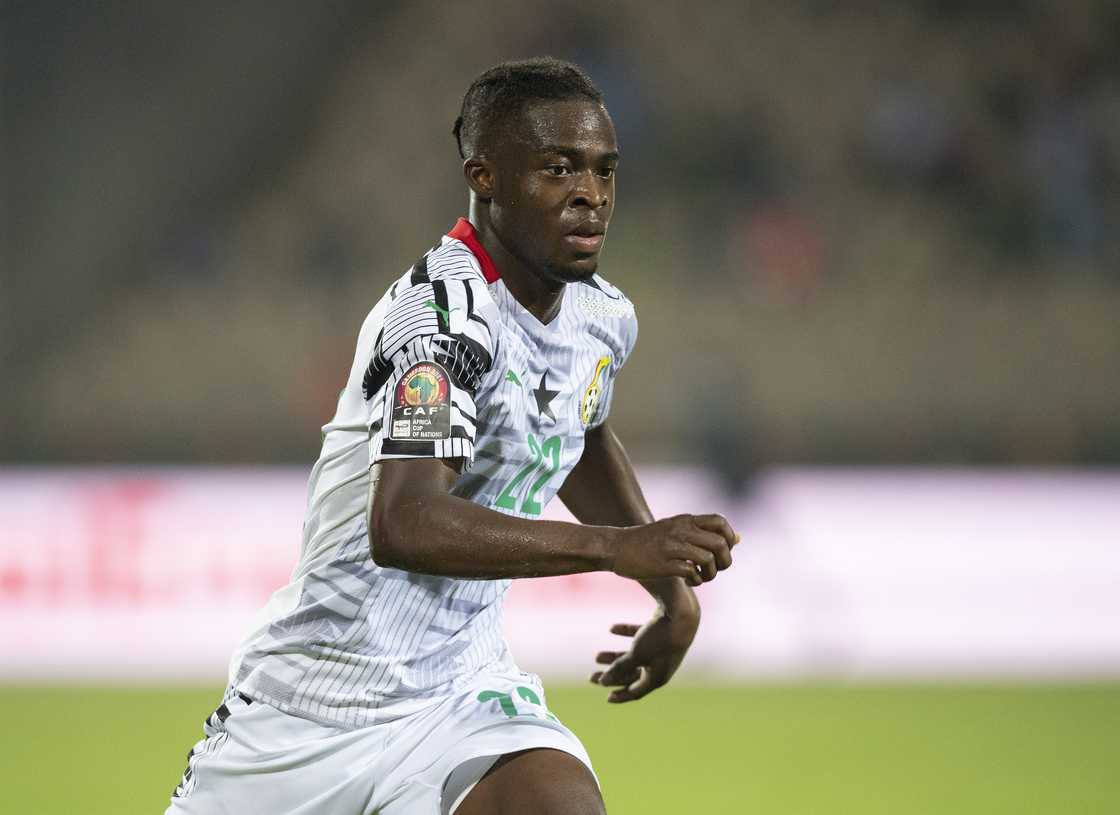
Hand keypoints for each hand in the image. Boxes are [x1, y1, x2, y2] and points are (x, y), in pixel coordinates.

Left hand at [589, 604, 700, 702]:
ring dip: (615, 657)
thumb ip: (620, 668)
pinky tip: (612, 628)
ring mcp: (661, 650)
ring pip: (634, 657)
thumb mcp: (637, 655)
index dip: (621, 696)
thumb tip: (602, 682)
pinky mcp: (661, 633)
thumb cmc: (660, 638)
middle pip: (631, 675)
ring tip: (596, 656)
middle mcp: (660, 666)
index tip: (607, 698)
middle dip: (611, 676)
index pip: (636, 692)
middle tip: (591, 677)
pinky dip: (626, 634)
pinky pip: (640, 637)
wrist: (682, 612)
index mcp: (657, 677)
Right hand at [607, 514, 737, 585]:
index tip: (721, 551)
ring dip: (711, 573)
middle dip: (725, 561)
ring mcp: (672, 546)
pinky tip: (688, 581)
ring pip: (709, 559)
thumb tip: (738, 538)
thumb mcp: (676, 529)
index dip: (728, 538)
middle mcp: (681, 530)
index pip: (721, 522)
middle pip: (720, 543)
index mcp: (685, 520)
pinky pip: (692, 572)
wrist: (615, 547)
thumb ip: (704, 532)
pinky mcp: (664, 563)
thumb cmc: (647, 541)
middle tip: (715, 569)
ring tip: (702, 577)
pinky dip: (696, 580)